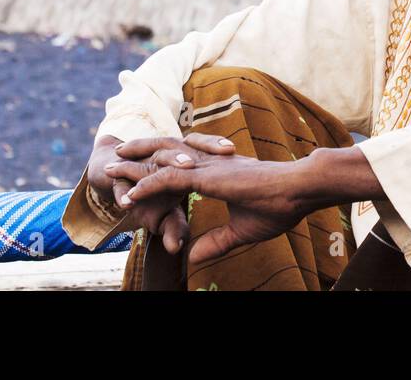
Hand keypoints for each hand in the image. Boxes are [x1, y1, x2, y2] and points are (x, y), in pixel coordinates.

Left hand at [105, 134, 311, 264]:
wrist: (299, 190)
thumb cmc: (279, 206)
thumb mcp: (241, 230)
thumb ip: (216, 241)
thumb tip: (193, 257)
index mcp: (219, 172)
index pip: (182, 165)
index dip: (160, 166)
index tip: (143, 170)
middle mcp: (210, 164)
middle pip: (167, 153)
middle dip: (141, 153)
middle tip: (118, 154)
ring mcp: (209, 167)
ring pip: (162, 162)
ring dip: (134, 165)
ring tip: (111, 166)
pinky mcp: (209, 177)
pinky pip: (170, 179)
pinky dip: (148, 185)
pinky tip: (131, 192)